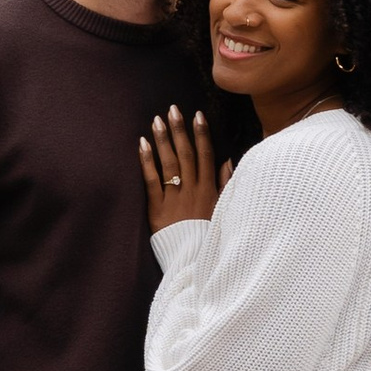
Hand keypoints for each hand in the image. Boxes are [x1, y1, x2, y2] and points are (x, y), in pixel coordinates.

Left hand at [139, 103, 225, 232]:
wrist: (191, 261)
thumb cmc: (206, 236)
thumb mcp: (222, 210)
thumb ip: (225, 184)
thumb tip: (227, 160)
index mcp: (209, 190)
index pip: (206, 156)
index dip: (202, 134)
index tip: (197, 115)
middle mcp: (192, 191)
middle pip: (187, 155)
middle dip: (180, 130)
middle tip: (173, 109)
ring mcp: (175, 199)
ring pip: (170, 164)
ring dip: (163, 140)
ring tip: (157, 120)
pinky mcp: (157, 209)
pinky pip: (152, 181)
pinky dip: (147, 161)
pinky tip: (142, 144)